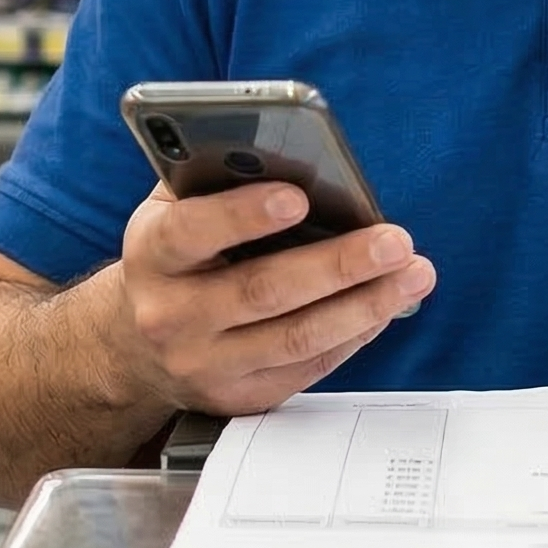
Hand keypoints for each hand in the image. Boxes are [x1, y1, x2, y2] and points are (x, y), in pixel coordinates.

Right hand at [117, 183, 436, 416]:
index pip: (191, 233)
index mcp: (153, 255)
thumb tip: (286, 149)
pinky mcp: (239, 397)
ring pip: (296, 337)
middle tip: (394, 242)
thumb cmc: (175, 256)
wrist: (135, 344)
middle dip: (338, 264)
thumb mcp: (174, 209)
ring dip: (364, 305)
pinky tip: (386, 305)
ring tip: (413, 274)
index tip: (298, 197)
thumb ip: (217, 177)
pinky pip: (308, 366)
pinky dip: (354, 334)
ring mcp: (205, 364)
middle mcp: (172, 316)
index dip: (243, 215)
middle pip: (262, 291)